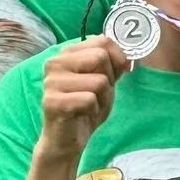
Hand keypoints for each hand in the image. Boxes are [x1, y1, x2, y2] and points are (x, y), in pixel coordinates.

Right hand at [37, 38, 127, 161]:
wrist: (68, 139)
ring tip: (89, 106)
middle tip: (96, 95)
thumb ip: (114, 64)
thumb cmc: (87, 107)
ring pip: (98, 81)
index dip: (116, 59)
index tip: (111, 77)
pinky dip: (94, 110)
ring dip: (102, 98)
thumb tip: (127, 57)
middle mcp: (55, 62)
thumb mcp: (106, 81)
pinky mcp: (52, 101)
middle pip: (101, 57)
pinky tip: (82, 114)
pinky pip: (89, 99)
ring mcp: (51, 81)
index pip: (103, 40)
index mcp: (67, 53)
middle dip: (109, 80)